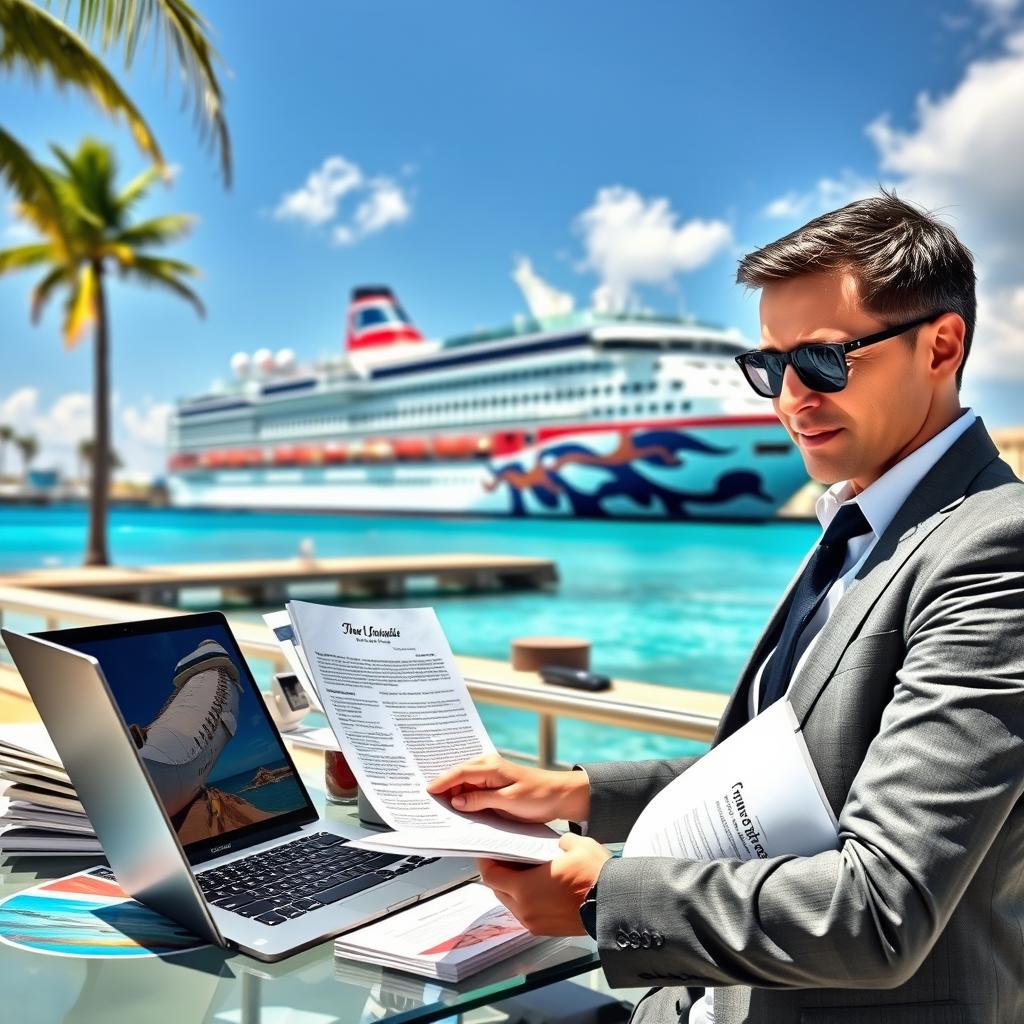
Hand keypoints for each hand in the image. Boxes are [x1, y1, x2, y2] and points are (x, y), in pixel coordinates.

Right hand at [426, 754, 589, 822]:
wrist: (560, 796)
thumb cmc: (538, 796)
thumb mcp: (508, 801)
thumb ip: (480, 799)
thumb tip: (456, 800)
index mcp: (491, 767)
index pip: (460, 772)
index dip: (441, 782)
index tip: (426, 791)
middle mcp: (488, 767)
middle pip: (458, 776)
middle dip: (442, 786)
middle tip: (424, 798)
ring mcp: (491, 776)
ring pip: (464, 783)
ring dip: (452, 793)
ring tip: (435, 805)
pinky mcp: (494, 787)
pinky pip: (473, 790)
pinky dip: (462, 797)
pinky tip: (455, 807)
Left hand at [477, 833, 611, 934]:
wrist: (614, 904)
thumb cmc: (595, 876)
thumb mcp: (574, 844)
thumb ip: (556, 841)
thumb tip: (556, 844)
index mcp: (525, 889)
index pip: (491, 876)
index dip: (486, 861)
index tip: (488, 852)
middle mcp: (525, 910)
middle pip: (498, 890)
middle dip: (499, 874)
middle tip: (506, 858)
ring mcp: (536, 923)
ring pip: (512, 903)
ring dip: (513, 888)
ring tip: (524, 871)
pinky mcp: (547, 930)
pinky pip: (527, 912)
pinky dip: (526, 899)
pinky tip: (539, 885)